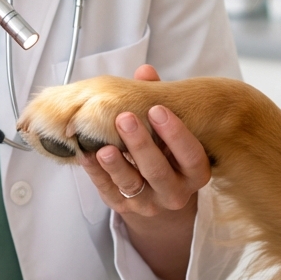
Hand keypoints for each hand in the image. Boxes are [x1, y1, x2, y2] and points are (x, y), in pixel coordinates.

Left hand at [77, 65, 209, 279]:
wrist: (156, 192)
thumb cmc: (165, 150)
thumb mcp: (167, 128)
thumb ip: (157, 99)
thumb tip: (145, 71)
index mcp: (194, 171)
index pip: (191, 156)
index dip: (176, 134)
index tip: (157, 109)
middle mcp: (175, 192)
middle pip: (159, 172)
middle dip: (141, 145)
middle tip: (124, 119)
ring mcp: (149, 203)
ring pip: (133, 186)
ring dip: (117, 166)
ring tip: (104, 147)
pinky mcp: (123, 208)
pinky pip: (108, 192)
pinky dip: (96, 174)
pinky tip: (86, 155)